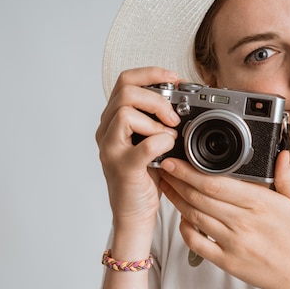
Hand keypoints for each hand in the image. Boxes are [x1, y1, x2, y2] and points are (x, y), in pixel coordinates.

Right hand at [95, 67, 180, 235]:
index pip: (125, 81)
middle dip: (156, 98)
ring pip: (126, 111)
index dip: (151, 73)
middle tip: (173, 117)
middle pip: (125, 90)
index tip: (174, 78)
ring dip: (156, 120)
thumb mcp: (151, 141)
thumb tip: (183, 97)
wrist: (135, 214)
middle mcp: (106, 131)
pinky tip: (168, 149)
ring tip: (169, 136)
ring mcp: (111, 149)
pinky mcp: (123, 167)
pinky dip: (161, 142)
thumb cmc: (145, 178)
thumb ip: (157, 120)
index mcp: (113, 120)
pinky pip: (143, 144)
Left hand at [158, 151, 289, 288]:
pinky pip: (197, 243)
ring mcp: (233, 243)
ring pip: (195, 217)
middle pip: (200, 197)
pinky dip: (185, 229)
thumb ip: (286, 177)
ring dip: (177, 200)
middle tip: (165, 169)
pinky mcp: (226, 261)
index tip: (176, 161)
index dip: (190, 171)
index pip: (216, 183)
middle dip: (178, 181)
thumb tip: (281, 153)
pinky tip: (182, 217)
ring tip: (168, 186)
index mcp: (260, 203)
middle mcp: (244, 222)